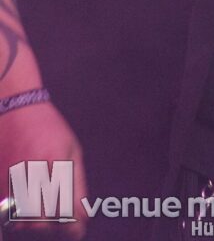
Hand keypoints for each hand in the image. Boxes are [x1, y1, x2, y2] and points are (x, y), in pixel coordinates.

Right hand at [0, 102, 87, 236]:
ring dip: (34, 224)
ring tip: (42, 212)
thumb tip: (83, 215)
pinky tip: (26, 207)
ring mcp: (11, 181)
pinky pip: (5, 212)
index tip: (76, 230)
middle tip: (60, 222)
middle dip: (52, 229)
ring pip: (21, 223)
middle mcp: (32, 175)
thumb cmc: (47, 127)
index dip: (72, 228)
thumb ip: (77, 185)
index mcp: (55, 165)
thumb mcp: (71, 149)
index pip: (65, 212)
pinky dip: (16, 217)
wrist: (16, 108)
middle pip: (40, 224)